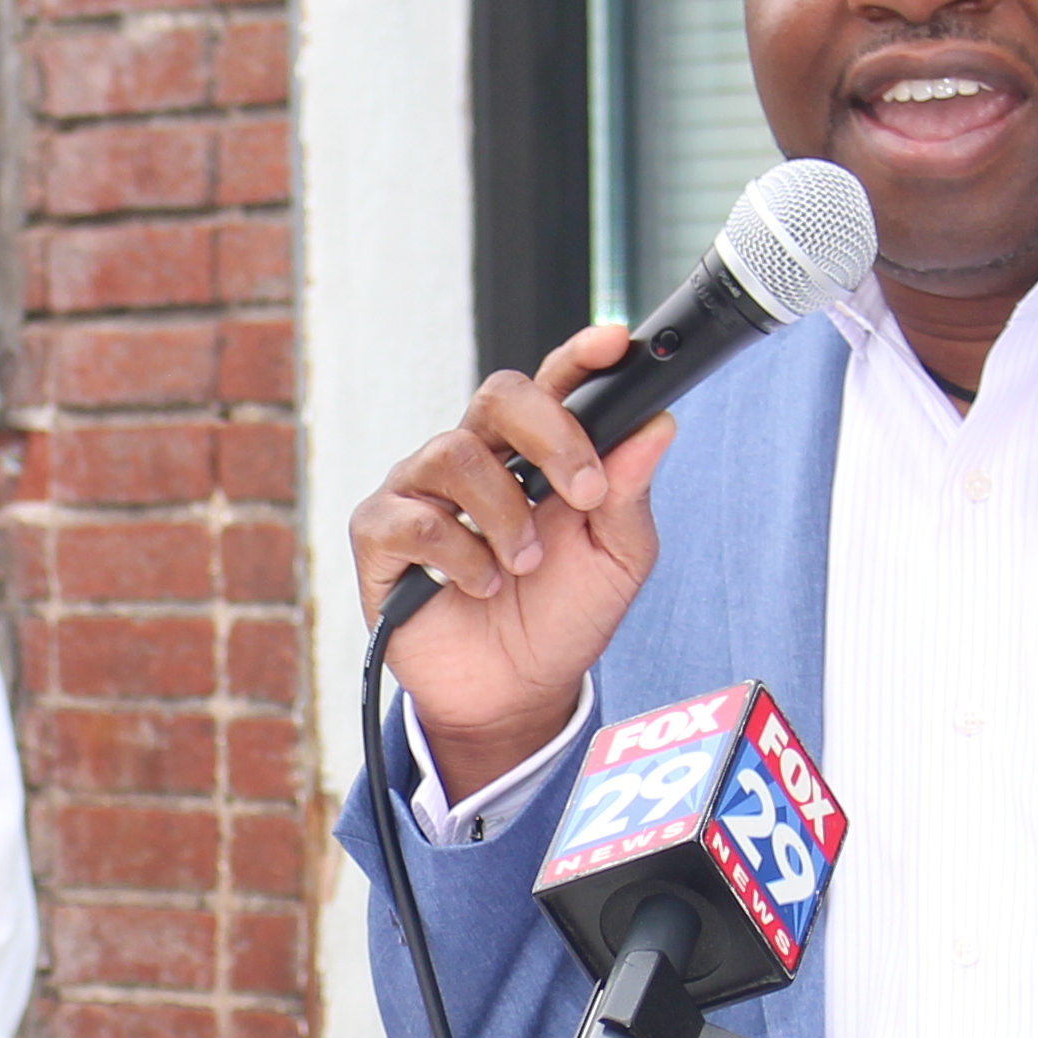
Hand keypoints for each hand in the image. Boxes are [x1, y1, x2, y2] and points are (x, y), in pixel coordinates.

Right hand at [347, 323, 676, 801]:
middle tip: (585, 492)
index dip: (579, 356)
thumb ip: (629, 493)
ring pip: (455, 454)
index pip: (554, 384)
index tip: (611, 344)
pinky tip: (480, 584)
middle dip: (550, 435)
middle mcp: (475, 457)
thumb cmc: (562, 615)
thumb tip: (657, 426)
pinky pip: (412, 518)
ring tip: (525, 563)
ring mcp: (422, 491)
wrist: (514, 693)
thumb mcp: (616, 560)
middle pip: (499, 394)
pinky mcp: (381, 535)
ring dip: (505, 513)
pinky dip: (458, 554)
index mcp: (535, 452)